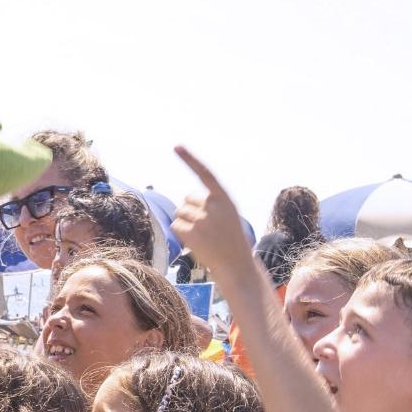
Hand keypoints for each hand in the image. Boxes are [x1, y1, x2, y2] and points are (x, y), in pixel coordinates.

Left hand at [170, 147, 253, 278]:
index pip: (205, 173)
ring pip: (180, 213)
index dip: (190, 159)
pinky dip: (181, 234)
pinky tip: (196, 243)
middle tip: (207, 229)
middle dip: (192, 212)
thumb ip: (210, 204)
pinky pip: (176, 226)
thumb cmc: (230, 240)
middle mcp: (213, 205)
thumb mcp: (227, 216)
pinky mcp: (191, 231)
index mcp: (224, 198)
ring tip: (203, 237)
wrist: (236, 266)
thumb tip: (185, 201)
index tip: (177, 146)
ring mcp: (202, 218)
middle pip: (187, 200)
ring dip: (186, 224)